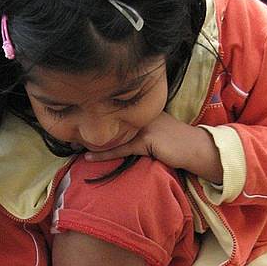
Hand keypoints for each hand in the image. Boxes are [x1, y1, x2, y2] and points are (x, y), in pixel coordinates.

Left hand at [84, 111, 222, 183]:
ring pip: (114, 134)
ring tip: (73, 146)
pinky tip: (89, 157)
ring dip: (94, 140)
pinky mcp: (147, 141)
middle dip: (91, 126)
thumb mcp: (156, 130)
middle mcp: (143, 113)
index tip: (78, 119)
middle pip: (111, 119)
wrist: (197, 149)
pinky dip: (105, 153)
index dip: (98, 115)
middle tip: (69, 134)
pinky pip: (122, 148)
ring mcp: (145, 126)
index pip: (116, 110)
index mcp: (144, 108)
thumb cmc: (177, 143)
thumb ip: (138, 128)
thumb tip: (118, 136)